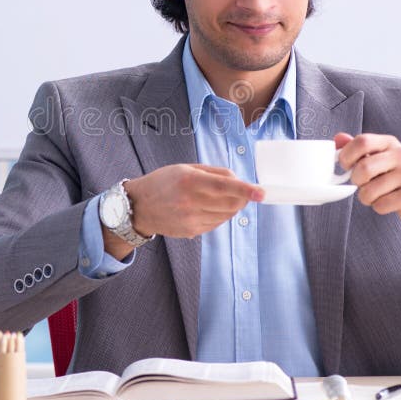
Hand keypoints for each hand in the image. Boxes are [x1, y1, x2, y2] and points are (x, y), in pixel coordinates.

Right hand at [102, 164, 263, 259]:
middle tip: (242, 191)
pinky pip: (216, 223)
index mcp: (190, 181)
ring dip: (231, 206)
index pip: (225, 187)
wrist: (139, 206)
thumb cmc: (164, 182)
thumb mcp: (187, 168)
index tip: (261, 193)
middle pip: (231, 203)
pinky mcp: (192, 231)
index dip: (245, 190)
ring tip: (216, 197)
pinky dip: (220, 215)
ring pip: (226, 215)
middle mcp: (190, 202)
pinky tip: (207, 207)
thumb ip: (214, 173)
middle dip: (242, 197)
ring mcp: (191, 220)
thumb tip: (238, 180)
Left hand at [334, 132, 400, 257]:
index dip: (347, 155)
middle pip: (363, 168)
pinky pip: (380, 205)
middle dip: (356, 181)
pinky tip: (389, 202)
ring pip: (369, 191)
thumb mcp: (379, 158)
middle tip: (363, 184)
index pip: (362, 141)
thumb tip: (338, 138)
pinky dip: (378, 207)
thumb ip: (358, 149)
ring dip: (367, 197)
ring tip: (377, 194)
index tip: (346, 166)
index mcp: (390, 143)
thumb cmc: (395, 178)